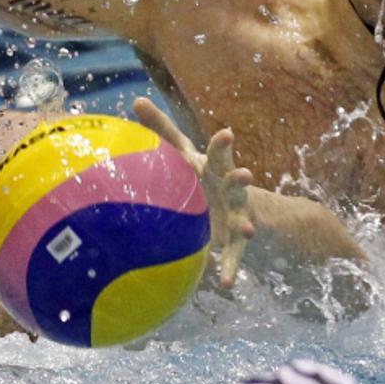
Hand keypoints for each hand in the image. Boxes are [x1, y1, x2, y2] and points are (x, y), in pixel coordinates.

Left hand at [132, 97, 254, 288]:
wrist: (235, 203)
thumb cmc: (200, 172)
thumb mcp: (183, 150)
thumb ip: (161, 128)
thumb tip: (136, 99)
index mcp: (216, 166)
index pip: (219, 151)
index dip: (222, 143)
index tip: (226, 133)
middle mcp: (230, 187)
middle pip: (236, 179)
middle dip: (240, 177)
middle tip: (245, 174)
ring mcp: (237, 212)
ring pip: (242, 217)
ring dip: (244, 223)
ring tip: (248, 229)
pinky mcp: (235, 236)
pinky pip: (235, 255)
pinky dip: (231, 268)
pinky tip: (227, 284)